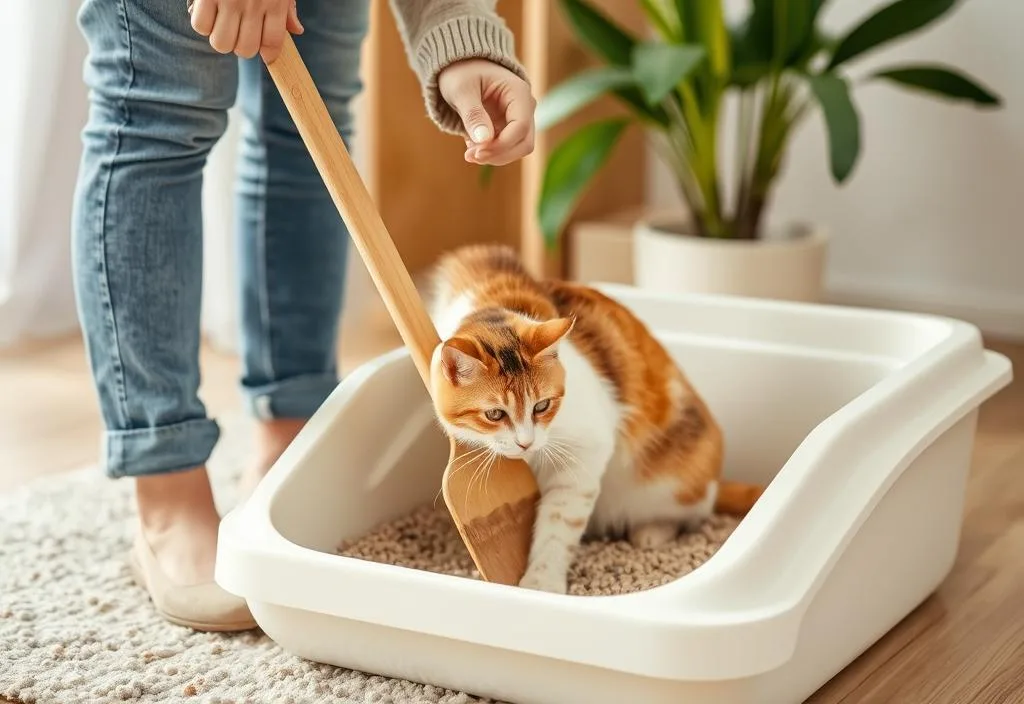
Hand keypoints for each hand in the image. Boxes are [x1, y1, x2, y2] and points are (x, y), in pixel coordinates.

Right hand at [188, 0, 303, 62]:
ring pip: (221, 43)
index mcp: (274, 2)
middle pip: (245, 49)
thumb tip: (296, 31)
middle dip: (240, 45)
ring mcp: (229, 0)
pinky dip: (202, 23)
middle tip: (238, 31)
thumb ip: (287, 6)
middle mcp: (253, 4)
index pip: (273, 43)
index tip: (263, 52)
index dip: (268, 53)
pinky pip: (200, 25)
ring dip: (220, 37)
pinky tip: (206, 11)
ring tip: (221, 22)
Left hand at [438, 59, 535, 166]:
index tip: (477, 152)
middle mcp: (525, 107)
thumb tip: (484, 140)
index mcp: (519, 92)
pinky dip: (490, 152)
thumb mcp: (462, 90)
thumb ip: (473, 114)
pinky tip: (471, 143)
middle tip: (470, 156)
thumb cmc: (462, 72)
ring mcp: (519, 119)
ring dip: (494, 156)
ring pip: (517, 150)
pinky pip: (506, 149)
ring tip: (468, 149)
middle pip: (524, 144)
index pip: (520, 127)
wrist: (461, 67)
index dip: (501, 145)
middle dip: (498, 154)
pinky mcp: (509, 129)